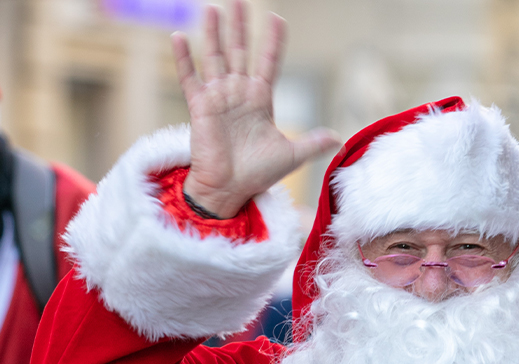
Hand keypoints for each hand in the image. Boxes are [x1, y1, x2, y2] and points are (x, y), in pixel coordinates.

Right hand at [172, 1, 340, 218]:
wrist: (231, 190)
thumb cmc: (258, 174)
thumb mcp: (292, 156)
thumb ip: (313, 143)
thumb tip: (338, 139)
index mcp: (260, 100)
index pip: (268, 63)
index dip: (273, 42)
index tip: (278, 19)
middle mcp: (239, 94)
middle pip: (240, 52)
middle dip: (241, 27)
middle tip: (240, 0)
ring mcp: (218, 98)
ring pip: (216, 57)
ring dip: (214, 33)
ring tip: (214, 8)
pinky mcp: (200, 107)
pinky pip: (190, 78)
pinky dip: (184, 59)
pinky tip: (180, 37)